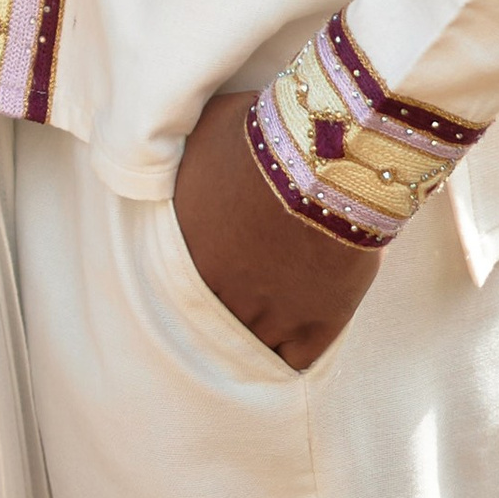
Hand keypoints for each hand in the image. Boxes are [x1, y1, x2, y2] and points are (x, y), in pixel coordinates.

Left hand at [171, 89, 382, 373]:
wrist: (327, 158)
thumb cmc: (261, 135)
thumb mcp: (203, 135)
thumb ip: (184, 161)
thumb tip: (171, 156)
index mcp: (188, 255)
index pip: (172, 292)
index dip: (190, 285)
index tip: (204, 275)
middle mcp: (221, 296)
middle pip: (212, 324)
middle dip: (221, 311)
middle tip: (234, 302)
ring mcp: (270, 316)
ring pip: (250, 347)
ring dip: (254, 333)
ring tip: (262, 321)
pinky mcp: (317, 325)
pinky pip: (293, 362)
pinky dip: (289, 354)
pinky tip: (289, 342)